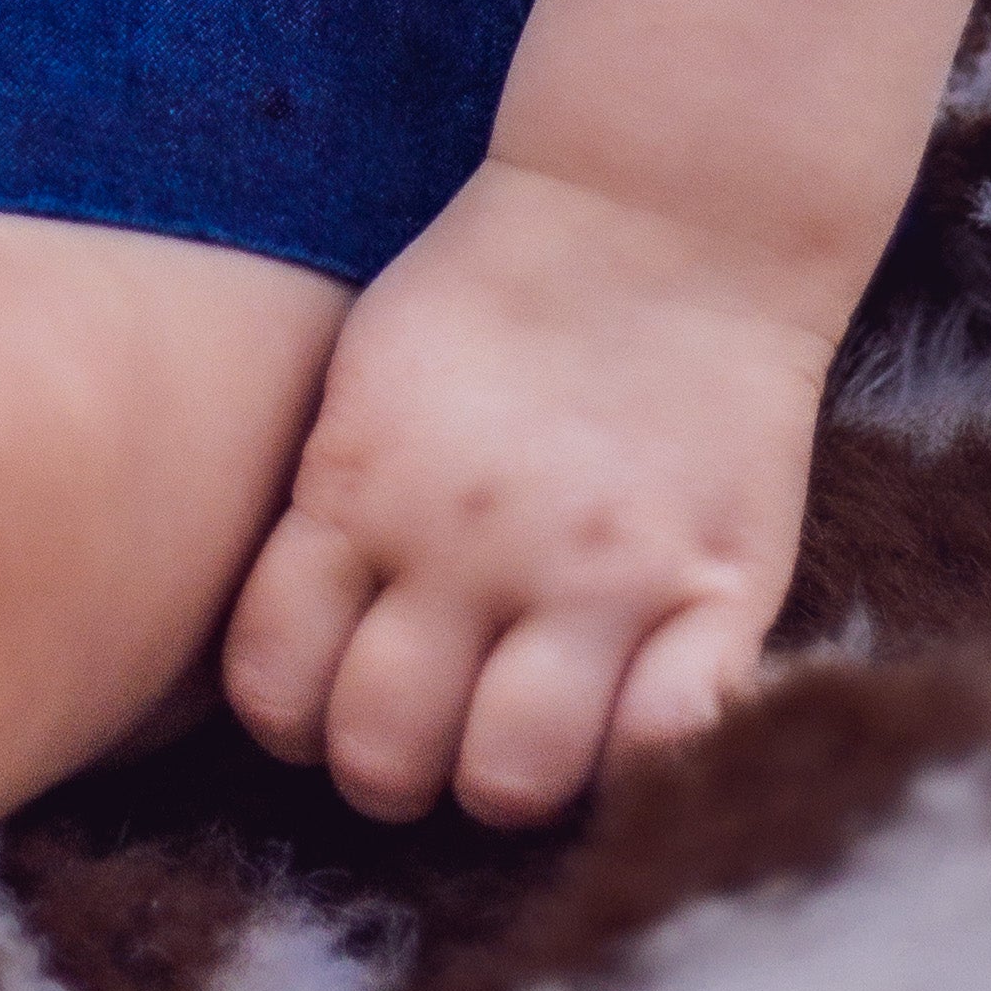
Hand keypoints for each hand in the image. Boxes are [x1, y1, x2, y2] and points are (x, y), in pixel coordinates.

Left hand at [218, 157, 829, 825]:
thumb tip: (291, 644)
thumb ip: (329, 504)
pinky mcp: (716, 588)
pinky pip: (666, 745)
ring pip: (513, 778)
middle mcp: (467, 545)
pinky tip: (627, 708)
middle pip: (385, 754)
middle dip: (393, 766)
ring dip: (509, 773)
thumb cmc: (491, 292)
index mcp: (360, 486)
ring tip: (526, 723)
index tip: (329, 696)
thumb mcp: (360, 373)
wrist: (658, 213)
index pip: (274, 682)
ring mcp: (597, 574)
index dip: (292, 717)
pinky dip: (642, 757)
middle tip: (431, 725)